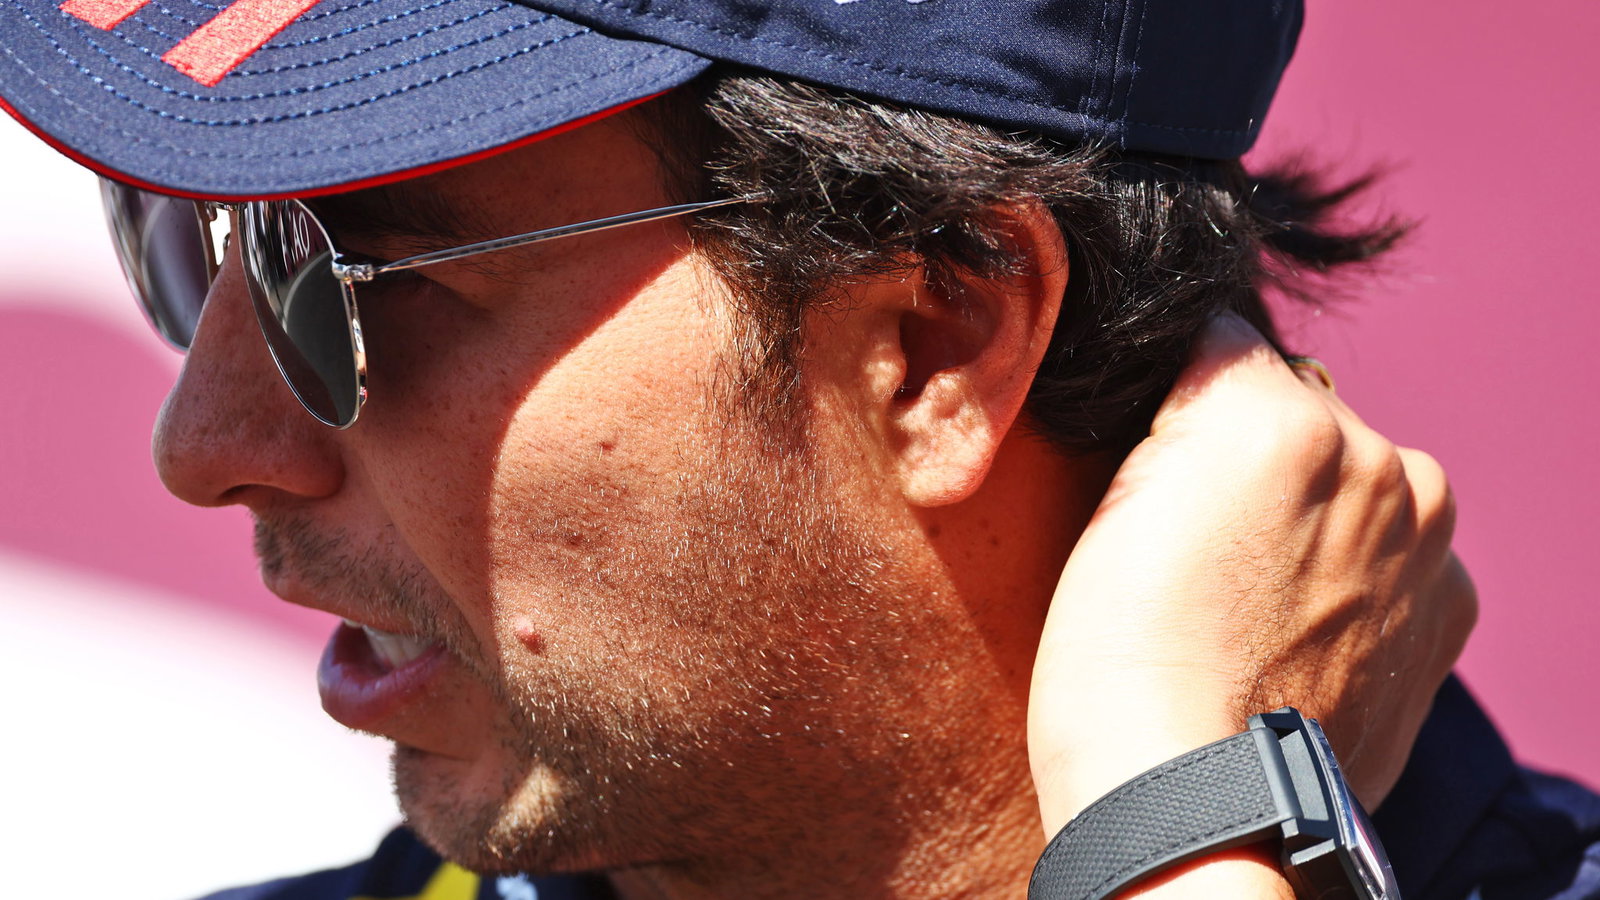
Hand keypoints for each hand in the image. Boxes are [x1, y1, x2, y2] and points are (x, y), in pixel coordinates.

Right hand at [1027, 314, 1475, 842]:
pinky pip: (1394, 551)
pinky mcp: (1448, 607)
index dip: (1173, 397)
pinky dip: (1356, 573)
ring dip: (1314, 512)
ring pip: (1354, 481)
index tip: (1148, 457)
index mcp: (1274, 410)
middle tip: (1197, 545)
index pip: (1217, 340)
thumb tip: (1217, 385)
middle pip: (1297, 412)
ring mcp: (1423, 536)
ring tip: (1251, 597)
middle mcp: (1374, 452)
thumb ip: (1185, 418)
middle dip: (1254, 456)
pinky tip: (1298, 629)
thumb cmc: (1115, 659)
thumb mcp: (1111, 499)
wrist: (1193, 802)